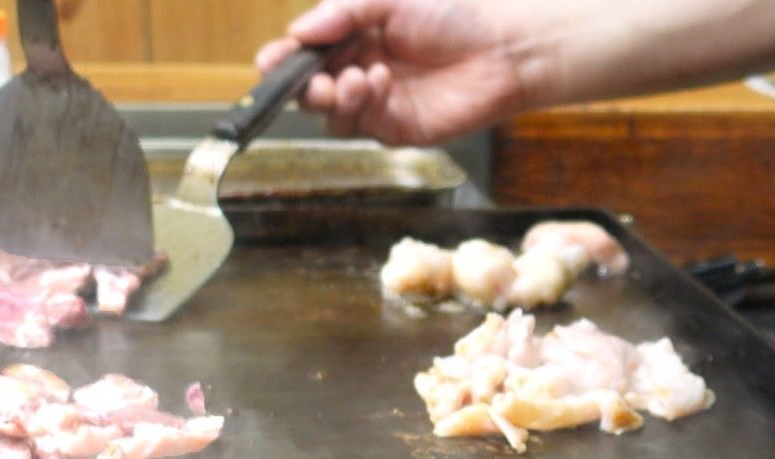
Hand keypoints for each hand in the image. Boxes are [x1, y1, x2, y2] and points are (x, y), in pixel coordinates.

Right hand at [256, 0, 526, 145]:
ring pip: (332, 114)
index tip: (270, 62)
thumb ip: (341, 13)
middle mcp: (360, 72)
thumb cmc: (454, 14)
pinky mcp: (396, 129)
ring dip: (334, 96)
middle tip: (309, 79)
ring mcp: (378, 104)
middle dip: (303, 86)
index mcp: (355, 39)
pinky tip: (380, 82)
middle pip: (311, 91)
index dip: (284, 61)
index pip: (307, 55)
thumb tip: (297, 31)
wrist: (504, 48)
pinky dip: (363, 105)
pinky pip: (362, 125)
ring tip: (357, 77)